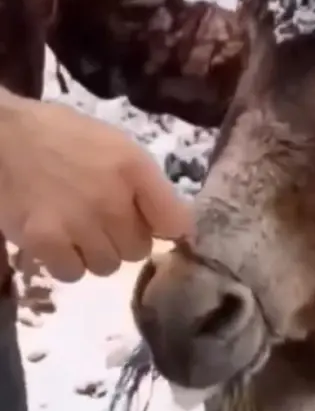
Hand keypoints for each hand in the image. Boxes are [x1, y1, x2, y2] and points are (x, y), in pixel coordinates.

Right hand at [0, 93, 192, 281]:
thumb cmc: (61, 137)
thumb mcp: (116, 145)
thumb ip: (147, 184)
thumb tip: (171, 227)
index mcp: (133, 168)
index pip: (175, 222)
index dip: (165, 230)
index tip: (153, 227)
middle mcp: (110, 197)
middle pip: (139, 250)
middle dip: (124, 239)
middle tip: (101, 221)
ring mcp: (77, 221)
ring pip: (108, 266)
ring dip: (95, 254)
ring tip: (75, 229)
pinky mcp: (43, 240)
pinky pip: (72, 273)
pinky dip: (66, 262)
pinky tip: (56, 239)